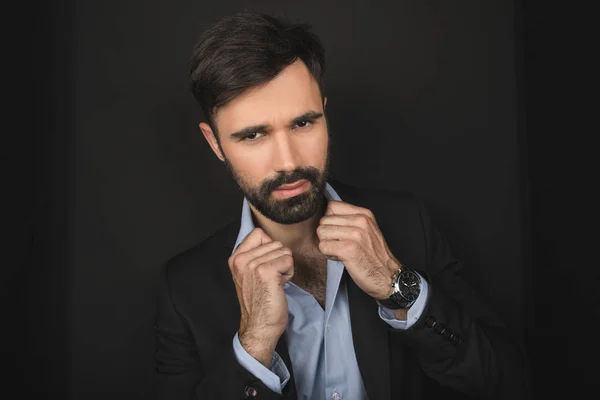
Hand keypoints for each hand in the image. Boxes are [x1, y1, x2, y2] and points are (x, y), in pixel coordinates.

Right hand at [228, 227, 293, 365]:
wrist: (259, 327)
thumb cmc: (259, 302)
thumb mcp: (249, 274)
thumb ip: (255, 255)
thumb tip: (270, 239)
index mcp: (235, 258)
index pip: (258, 233)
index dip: (270, 247)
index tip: (267, 265)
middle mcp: (241, 259)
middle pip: (274, 242)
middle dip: (279, 259)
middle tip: (271, 279)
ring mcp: (252, 265)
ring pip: (283, 250)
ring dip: (284, 266)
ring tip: (274, 283)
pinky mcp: (266, 272)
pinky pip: (288, 259)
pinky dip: (289, 272)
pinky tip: (279, 286)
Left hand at [317, 200, 400, 299]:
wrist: (388, 276)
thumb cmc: (375, 256)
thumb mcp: (367, 229)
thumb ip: (350, 219)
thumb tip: (326, 216)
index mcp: (364, 214)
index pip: (332, 206)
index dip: (330, 220)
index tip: (338, 231)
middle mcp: (361, 221)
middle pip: (324, 220)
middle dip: (327, 234)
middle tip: (339, 244)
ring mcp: (355, 234)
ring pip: (321, 232)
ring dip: (327, 244)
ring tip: (340, 250)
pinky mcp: (348, 249)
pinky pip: (323, 246)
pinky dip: (328, 254)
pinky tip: (340, 257)